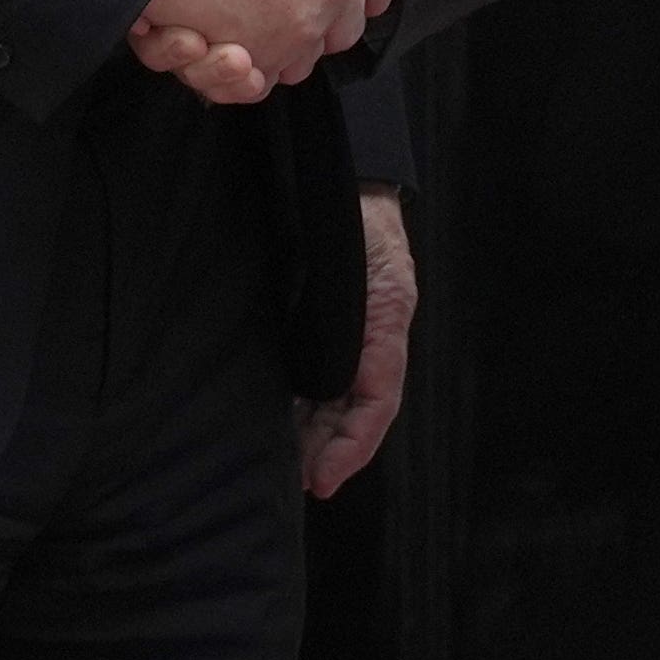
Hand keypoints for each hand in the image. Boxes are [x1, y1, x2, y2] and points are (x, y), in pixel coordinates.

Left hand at [298, 184, 414, 494]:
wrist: (340, 177)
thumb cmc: (355, 216)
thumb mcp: (369, 268)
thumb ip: (365, 328)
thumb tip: (354, 385)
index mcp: (384, 325)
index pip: (376, 404)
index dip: (351, 448)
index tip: (320, 480)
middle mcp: (366, 338)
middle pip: (350, 412)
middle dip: (326, 451)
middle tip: (297, 482)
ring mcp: (343, 333)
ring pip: (328, 401)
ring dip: (309, 434)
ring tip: (283, 465)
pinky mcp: (315, 325)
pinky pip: (310, 377)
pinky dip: (297, 405)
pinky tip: (275, 420)